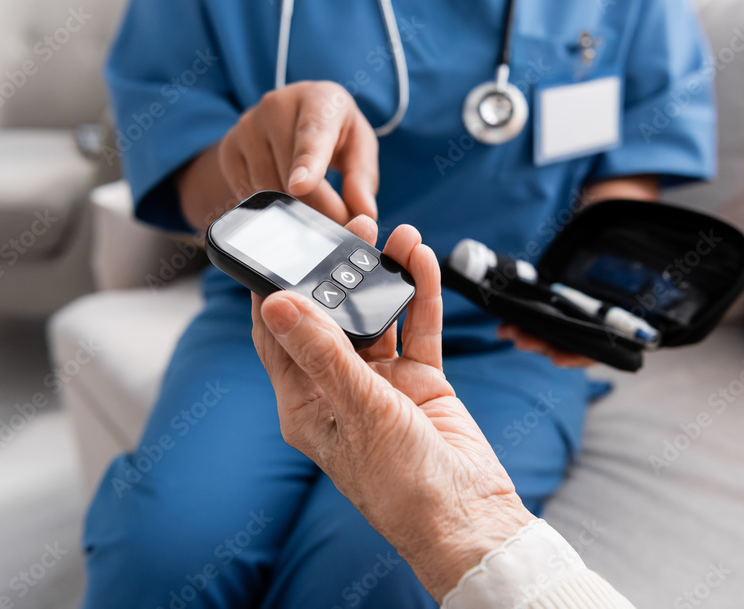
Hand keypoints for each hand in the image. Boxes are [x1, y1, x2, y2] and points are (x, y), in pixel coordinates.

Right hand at [177, 81, 377, 229]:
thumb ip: (363, 179)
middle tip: (338, 225)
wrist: (290, 115)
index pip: (312, 133)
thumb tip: (365, 214)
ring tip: (314, 210)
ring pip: (267, 188)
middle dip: (317, 209)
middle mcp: (276, 105)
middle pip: (290, 173)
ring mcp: (247, 126)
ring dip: (293, 211)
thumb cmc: (333, 131)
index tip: (301, 186)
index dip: (307, 161)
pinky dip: (269, 206)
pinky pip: (246, 193)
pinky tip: (285, 196)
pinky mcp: (229, 148)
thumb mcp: (358, 146)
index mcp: (318, 99)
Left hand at [251, 216, 534, 601]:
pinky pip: (418, 328)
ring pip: (378, 317)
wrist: (468, 516)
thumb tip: (275, 303)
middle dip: (339, 273)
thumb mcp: (356, 410)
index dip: (276, 291)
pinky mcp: (421, 380)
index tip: (280, 247)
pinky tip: (419, 259)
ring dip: (383, 277)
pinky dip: (420, 294)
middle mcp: (339, 388)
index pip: (278, 337)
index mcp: (305, 403)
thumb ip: (321, 352)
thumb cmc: (401, 483)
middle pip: (332, 317)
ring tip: (391, 233)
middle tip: (348, 227)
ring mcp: (382, 383)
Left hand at [501, 174, 660, 367]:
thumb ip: (643, 272)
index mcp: (621, 321)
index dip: (579, 355)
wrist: (618, 230)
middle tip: (522, 339)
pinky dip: (524, 321)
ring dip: (529, 333)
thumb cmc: (632, 246)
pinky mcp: (556, 303)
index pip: (601, 349)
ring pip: (552, 334)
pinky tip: (506, 323)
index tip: (556, 357)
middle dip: (544, 343)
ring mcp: (575, 314)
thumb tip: (657, 279)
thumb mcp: (641, 258)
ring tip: (507, 330)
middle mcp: (596, 323)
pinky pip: (540, 318)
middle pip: (569, 344)